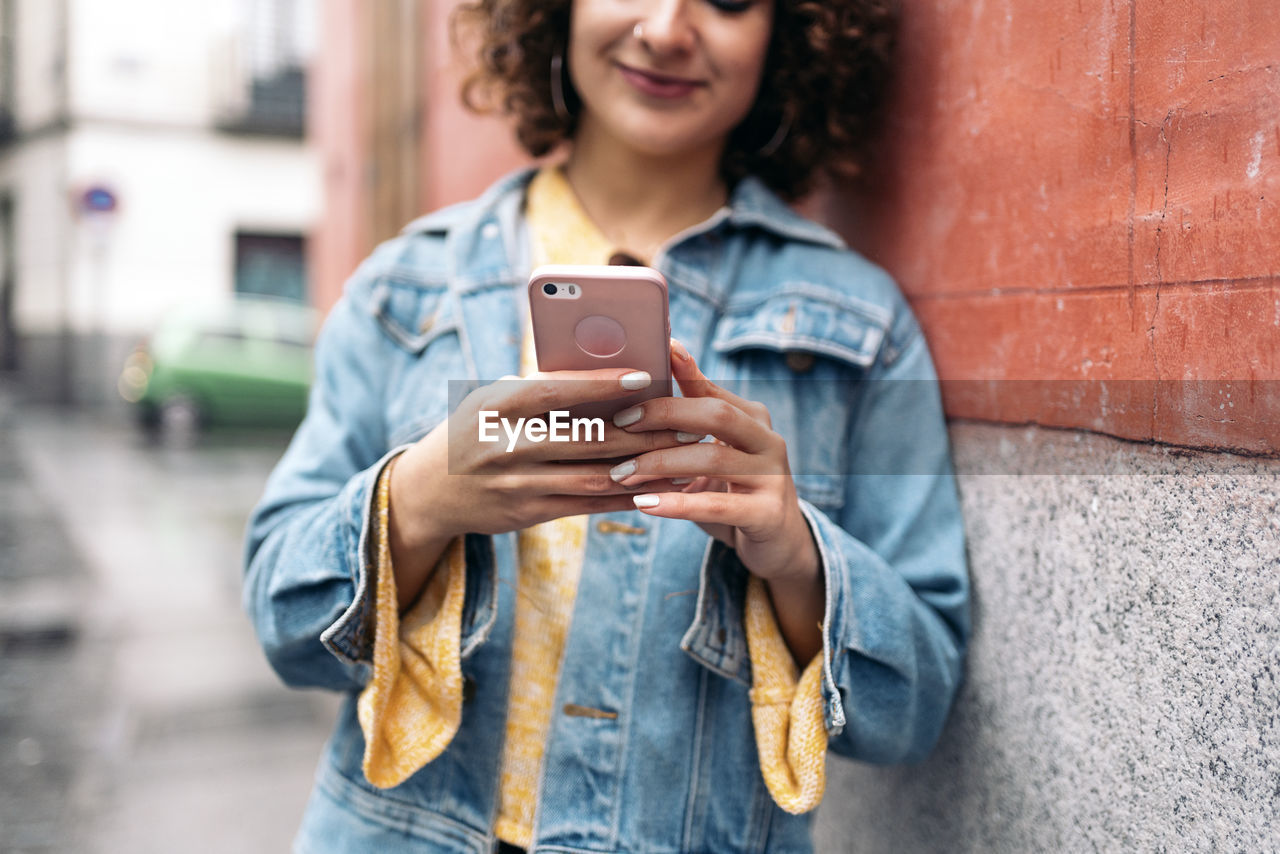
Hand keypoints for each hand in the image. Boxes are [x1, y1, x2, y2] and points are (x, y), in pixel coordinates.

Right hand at [387, 367, 687, 607]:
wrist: (429, 490)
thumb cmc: (478, 428)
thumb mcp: (495, 399)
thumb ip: (543, 388)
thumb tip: (612, 372)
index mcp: (497, 405)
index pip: (556, 390)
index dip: (602, 384)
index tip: (646, 374)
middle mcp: (505, 445)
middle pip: (586, 438)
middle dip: (643, 433)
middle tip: (687, 424)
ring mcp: (517, 484)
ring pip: (593, 477)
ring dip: (643, 469)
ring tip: (683, 458)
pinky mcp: (528, 513)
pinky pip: (587, 505)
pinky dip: (625, 497)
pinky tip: (656, 488)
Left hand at [607, 341, 819, 586]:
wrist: (779, 541)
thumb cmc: (734, 491)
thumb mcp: (714, 454)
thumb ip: (686, 429)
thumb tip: (633, 400)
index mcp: (753, 418)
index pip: (711, 389)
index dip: (680, 373)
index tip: (644, 364)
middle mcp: (768, 441)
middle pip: (717, 415)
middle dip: (665, 414)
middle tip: (622, 422)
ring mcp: (772, 477)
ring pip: (713, 459)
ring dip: (661, 463)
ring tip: (623, 472)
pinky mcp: (768, 514)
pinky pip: (718, 505)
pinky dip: (678, 504)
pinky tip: (645, 503)